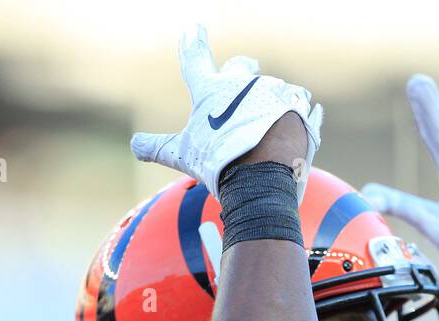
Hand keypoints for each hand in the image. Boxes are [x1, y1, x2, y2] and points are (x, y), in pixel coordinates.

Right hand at [130, 24, 323, 202]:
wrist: (264, 175)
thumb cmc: (220, 163)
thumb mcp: (184, 156)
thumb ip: (159, 147)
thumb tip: (135, 145)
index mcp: (212, 91)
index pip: (195, 60)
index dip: (192, 43)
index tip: (193, 27)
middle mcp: (243, 84)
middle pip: (241, 68)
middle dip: (241, 69)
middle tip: (244, 69)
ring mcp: (274, 91)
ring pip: (275, 88)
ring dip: (273, 101)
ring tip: (271, 126)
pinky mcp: (300, 106)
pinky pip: (302, 104)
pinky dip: (300, 112)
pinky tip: (299, 122)